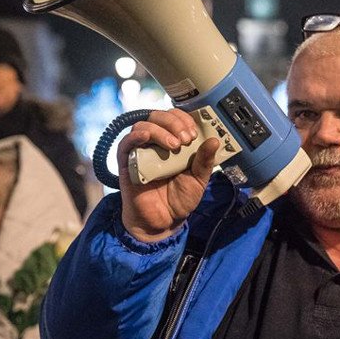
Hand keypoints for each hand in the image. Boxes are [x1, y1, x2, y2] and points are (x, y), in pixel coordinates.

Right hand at [117, 109, 219, 241]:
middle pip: (159, 116)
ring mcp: (141, 151)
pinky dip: (136, 136)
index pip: (175, 117)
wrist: (164, 222)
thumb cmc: (180, 199)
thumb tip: (214, 140)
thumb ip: (205, 160)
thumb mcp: (199, 179)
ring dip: (160, 130)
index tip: (194, 133)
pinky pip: (126, 142)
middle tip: (186, 139)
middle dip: (175, 123)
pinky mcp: (127, 162)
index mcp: (174, 142)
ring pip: (144, 125)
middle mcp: (156, 143)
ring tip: (174, 146)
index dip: (185, 119)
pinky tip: (147, 138)